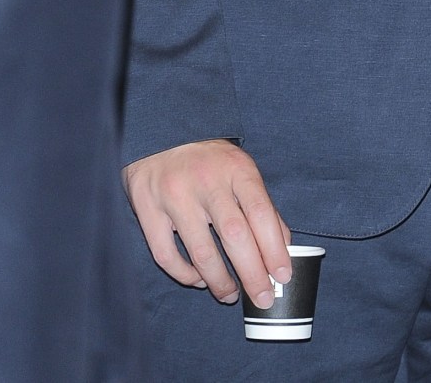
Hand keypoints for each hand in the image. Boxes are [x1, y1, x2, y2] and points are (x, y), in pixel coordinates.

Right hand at [123, 139, 291, 306]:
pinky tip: (198, 280)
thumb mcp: (240, 170)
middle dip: (252, 274)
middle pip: (234, 235)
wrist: (161, 131)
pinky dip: (185, 275)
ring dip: (220, 282)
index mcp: (235, 168)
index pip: (260, 212)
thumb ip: (261, 206)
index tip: (283, 275)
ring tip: (230, 295)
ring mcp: (174, 195)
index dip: (274, 248)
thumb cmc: (208, 158)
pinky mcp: (147, 208)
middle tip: (263, 298)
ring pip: (201, 252)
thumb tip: (283, 248)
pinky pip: (167, 255)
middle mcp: (206, 181)